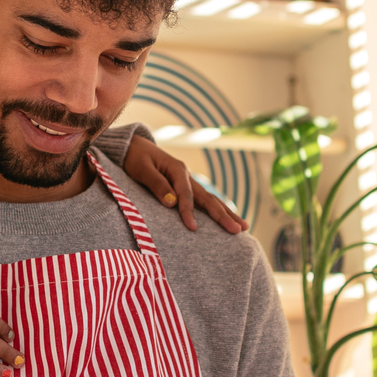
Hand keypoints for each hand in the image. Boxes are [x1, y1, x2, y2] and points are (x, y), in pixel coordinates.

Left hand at [122, 135, 245, 233]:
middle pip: (208, 198)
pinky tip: (227, 218)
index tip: (192, 228)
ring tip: (244, 227)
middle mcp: (187, 175)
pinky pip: (204, 200)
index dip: (189, 212)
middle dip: (223, 215)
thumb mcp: (142, 169)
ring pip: (211, 199)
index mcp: (178, 169)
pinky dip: (217, 210)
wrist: (133, 146)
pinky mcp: (186, 187)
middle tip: (238, 230)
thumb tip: (172, 202)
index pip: (187, 195)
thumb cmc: (135, 158)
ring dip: (227, 213)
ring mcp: (188, 181)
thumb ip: (156, 185)